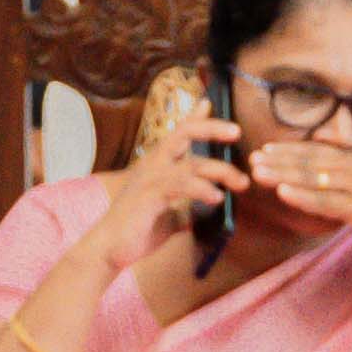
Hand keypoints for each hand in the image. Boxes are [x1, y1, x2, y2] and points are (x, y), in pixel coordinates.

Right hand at [94, 106, 246, 278]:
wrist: (110, 248)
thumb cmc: (139, 229)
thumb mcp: (170, 214)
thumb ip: (188, 205)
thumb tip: (210, 205)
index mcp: (157, 164)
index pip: (179, 132)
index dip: (196, 117)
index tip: (210, 103)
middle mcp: (154, 164)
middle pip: (185, 133)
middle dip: (212, 128)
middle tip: (237, 132)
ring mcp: (151, 178)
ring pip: (193, 164)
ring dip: (221, 171)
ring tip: (241, 183)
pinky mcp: (150, 196)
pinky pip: (181, 185)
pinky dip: (202, 189)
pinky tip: (217, 197)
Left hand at [245, 130, 351, 279]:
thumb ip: (343, 172)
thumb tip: (319, 158)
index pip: (317, 150)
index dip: (290, 149)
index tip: (265, 149)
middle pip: (311, 160)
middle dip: (280, 160)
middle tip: (253, 159)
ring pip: (315, 178)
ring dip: (284, 175)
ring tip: (259, 174)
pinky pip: (326, 201)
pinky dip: (303, 196)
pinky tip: (283, 194)